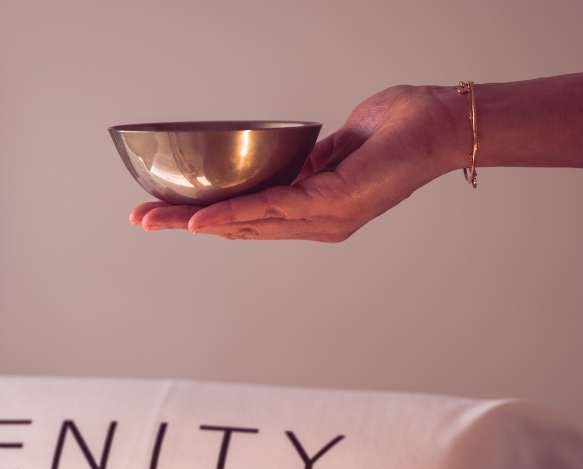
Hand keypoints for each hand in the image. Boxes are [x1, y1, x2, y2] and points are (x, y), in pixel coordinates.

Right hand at [130, 85, 469, 241]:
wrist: (441, 126)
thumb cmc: (400, 130)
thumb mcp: (341, 146)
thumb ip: (311, 162)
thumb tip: (290, 162)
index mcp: (317, 211)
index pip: (252, 219)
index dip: (207, 219)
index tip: (167, 216)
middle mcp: (319, 223)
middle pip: (240, 228)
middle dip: (185, 225)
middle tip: (141, 222)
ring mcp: (326, 217)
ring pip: (249, 223)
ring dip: (197, 223)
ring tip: (158, 221)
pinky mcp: (335, 202)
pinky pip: (274, 209)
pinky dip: (236, 215)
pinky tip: (204, 220)